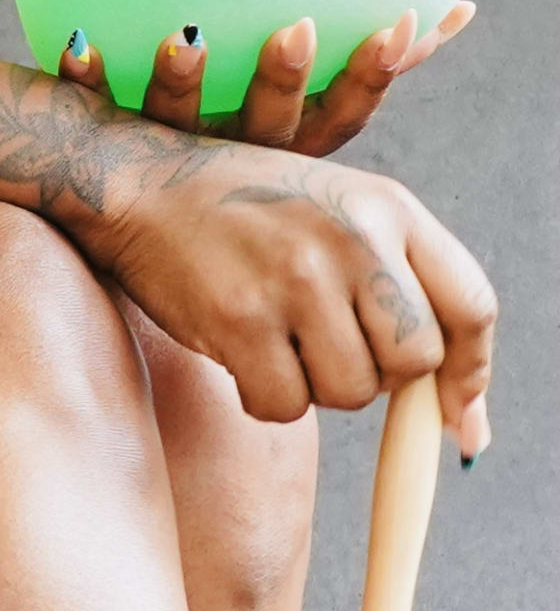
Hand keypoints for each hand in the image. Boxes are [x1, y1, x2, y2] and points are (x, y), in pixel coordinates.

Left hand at [55, 3, 472, 157]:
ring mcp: (166, 154)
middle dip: (283, 80)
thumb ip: (365, 68)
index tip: (393, 26)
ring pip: (180, 122)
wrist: (112, 226)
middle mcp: (229, 161)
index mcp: (280, 155)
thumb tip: (453, 9)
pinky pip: (89, 114)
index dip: (366, 78)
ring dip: (185, 80)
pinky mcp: (99, 148)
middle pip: (266, 125)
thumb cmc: (224, 168)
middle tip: (295, 31)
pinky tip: (80, 41)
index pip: (336, 118)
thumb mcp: (296, 118)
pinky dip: (85, 80)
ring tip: (188, 38)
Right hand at [84, 136, 493, 456]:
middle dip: (379, 376)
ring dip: (316, 385)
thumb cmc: (245, 208)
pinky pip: (284, 404)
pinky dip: (265, 396)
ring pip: (350, 392)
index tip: (452, 412)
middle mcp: (353, 239)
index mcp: (389, 208)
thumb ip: (406, 293)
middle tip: (332, 352)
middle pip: (415, 362)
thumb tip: (465, 428)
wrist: (139, 182)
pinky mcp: (239, 317)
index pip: (471, 307)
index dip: (470, 373)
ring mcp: (296, 279)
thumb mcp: (341, 216)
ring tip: (279, 340)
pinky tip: (241, 354)